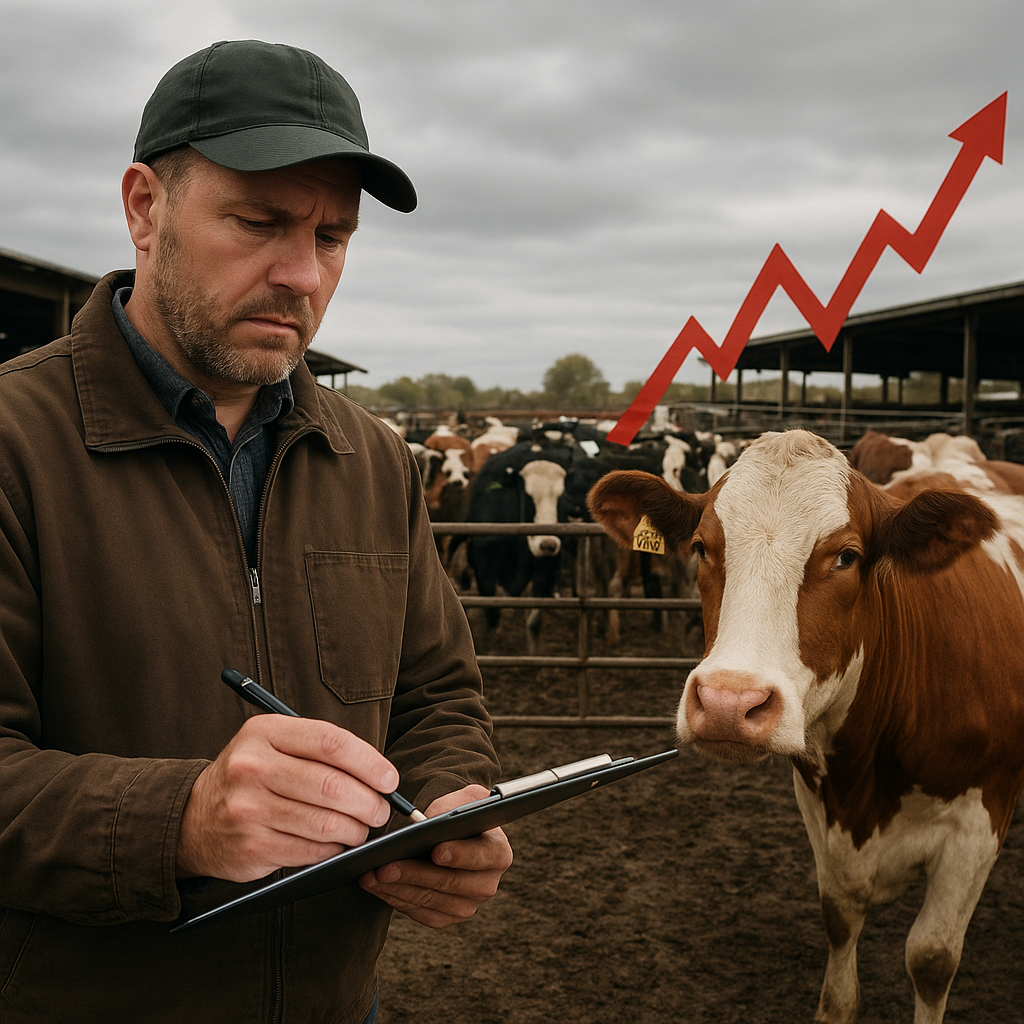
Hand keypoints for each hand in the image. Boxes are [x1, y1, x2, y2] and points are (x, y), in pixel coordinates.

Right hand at [177, 715, 398, 881]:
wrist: (192, 819)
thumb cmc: (251, 777)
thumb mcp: (273, 745)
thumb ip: (320, 751)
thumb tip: (379, 775)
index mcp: (264, 733)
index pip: (331, 742)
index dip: (369, 762)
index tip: (389, 779)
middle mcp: (252, 768)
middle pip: (332, 786)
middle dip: (369, 802)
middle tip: (380, 810)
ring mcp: (249, 810)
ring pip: (325, 823)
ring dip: (355, 830)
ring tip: (361, 829)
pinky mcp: (251, 848)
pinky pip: (310, 852)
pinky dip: (333, 850)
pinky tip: (336, 844)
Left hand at [359, 784, 513, 927]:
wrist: (448, 836)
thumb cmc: (455, 813)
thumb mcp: (463, 798)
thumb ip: (455, 804)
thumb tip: (431, 821)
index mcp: (498, 853)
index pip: (481, 857)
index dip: (459, 855)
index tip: (436, 851)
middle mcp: (487, 884)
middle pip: (449, 883)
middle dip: (414, 873)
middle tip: (385, 865)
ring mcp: (467, 905)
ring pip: (429, 900)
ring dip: (397, 888)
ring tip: (372, 874)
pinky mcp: (446, 918)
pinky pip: (419, 912)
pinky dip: (396, 899)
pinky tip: (377, 886)